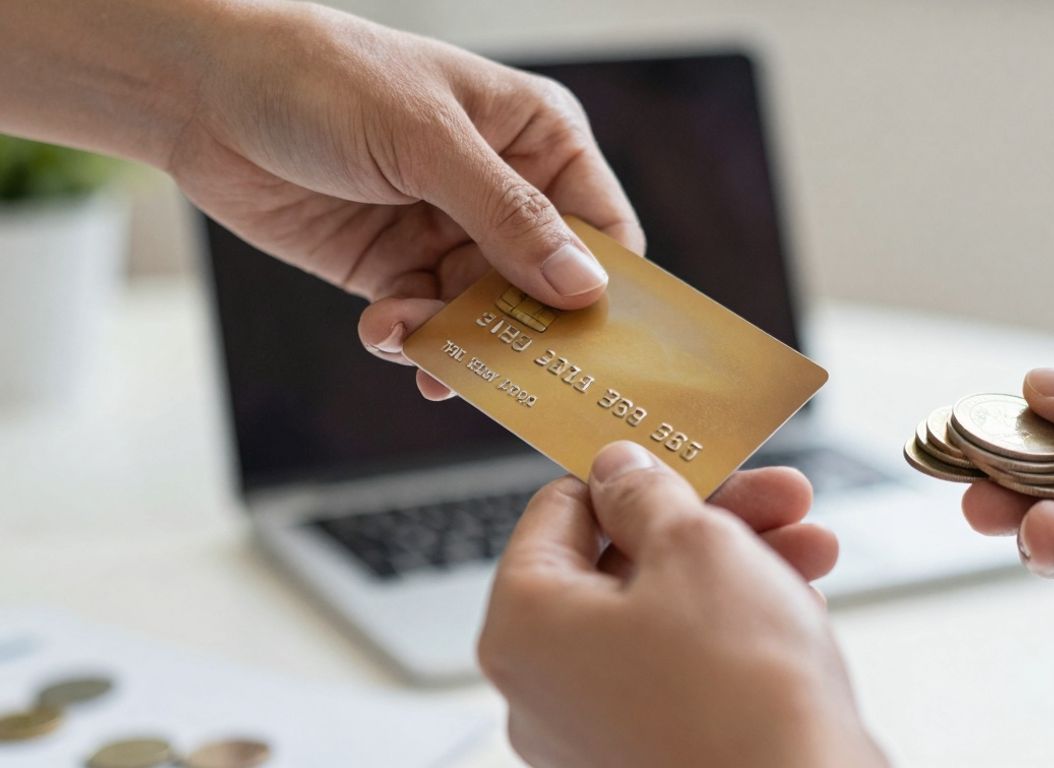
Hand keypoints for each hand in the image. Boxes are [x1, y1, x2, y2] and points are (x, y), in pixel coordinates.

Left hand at [167, 2, 640, 397]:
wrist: (202, 92)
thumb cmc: (324, 79)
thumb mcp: (425, 141)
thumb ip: (508, 218)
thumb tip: (585, 287)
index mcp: (536, 138)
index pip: (603, 227)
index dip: (604, 287)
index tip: (591, 345)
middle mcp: (503, 189)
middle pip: (546, 285)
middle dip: (523, 328)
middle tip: (509, 374)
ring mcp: (447, 231)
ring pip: (485, 315)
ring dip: (458, 340)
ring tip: (422, 350)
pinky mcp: (395, 267)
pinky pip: (427, 322)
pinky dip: (410, 337)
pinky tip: (384, 327)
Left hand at [478, 442, 887, 767]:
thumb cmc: (739, 690)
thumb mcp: (695, 545)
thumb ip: (647, 493)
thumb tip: (619, 471)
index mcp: (524, 626)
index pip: (558, 514)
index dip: (629, 476)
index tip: (685, 459)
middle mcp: (545, 688)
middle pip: (621, 563)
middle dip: (709, 519)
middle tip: (775, 495)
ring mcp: (597, 731)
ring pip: (663, 614)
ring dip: (739, 566)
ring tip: (810, 545)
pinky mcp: (651, 755)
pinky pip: (684, 669)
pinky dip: (735, 630)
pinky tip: (799, 603)